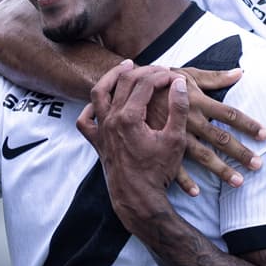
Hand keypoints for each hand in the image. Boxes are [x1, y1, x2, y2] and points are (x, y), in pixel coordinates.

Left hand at [77, 60, 189, 228]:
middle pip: (124, 82)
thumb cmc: (158, 171)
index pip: (144, 84)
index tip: (175, 75)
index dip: (161, 75)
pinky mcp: (97, 142)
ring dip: (112, 77)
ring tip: (126, 66)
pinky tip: (100, 103)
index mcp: (129, 117)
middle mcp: (110, 120)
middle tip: (158, 69)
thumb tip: (179, 82)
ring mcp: (101, 130)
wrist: (138, 199)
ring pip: (99, 94)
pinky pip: (86, 121)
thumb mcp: (175, 139)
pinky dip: (90, 108)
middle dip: (143, 72)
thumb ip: (178, 108)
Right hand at [145, 67, 265, 196]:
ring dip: (220, 170)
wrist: (128, 88)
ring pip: (203, 155)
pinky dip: (184, 181)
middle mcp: (190, 120)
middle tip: (258, 164)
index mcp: (198, 102)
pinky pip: (174, 166)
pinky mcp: (161, 145)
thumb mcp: (188, 74)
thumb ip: (214, 77)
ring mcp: (175, 135)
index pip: (229, 115)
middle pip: (220, 138)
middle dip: (240, 152)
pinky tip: (196, 193)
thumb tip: (240, 73)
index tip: (264, 134)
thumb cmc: (162, 80)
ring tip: (238, 182)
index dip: (248, 124)